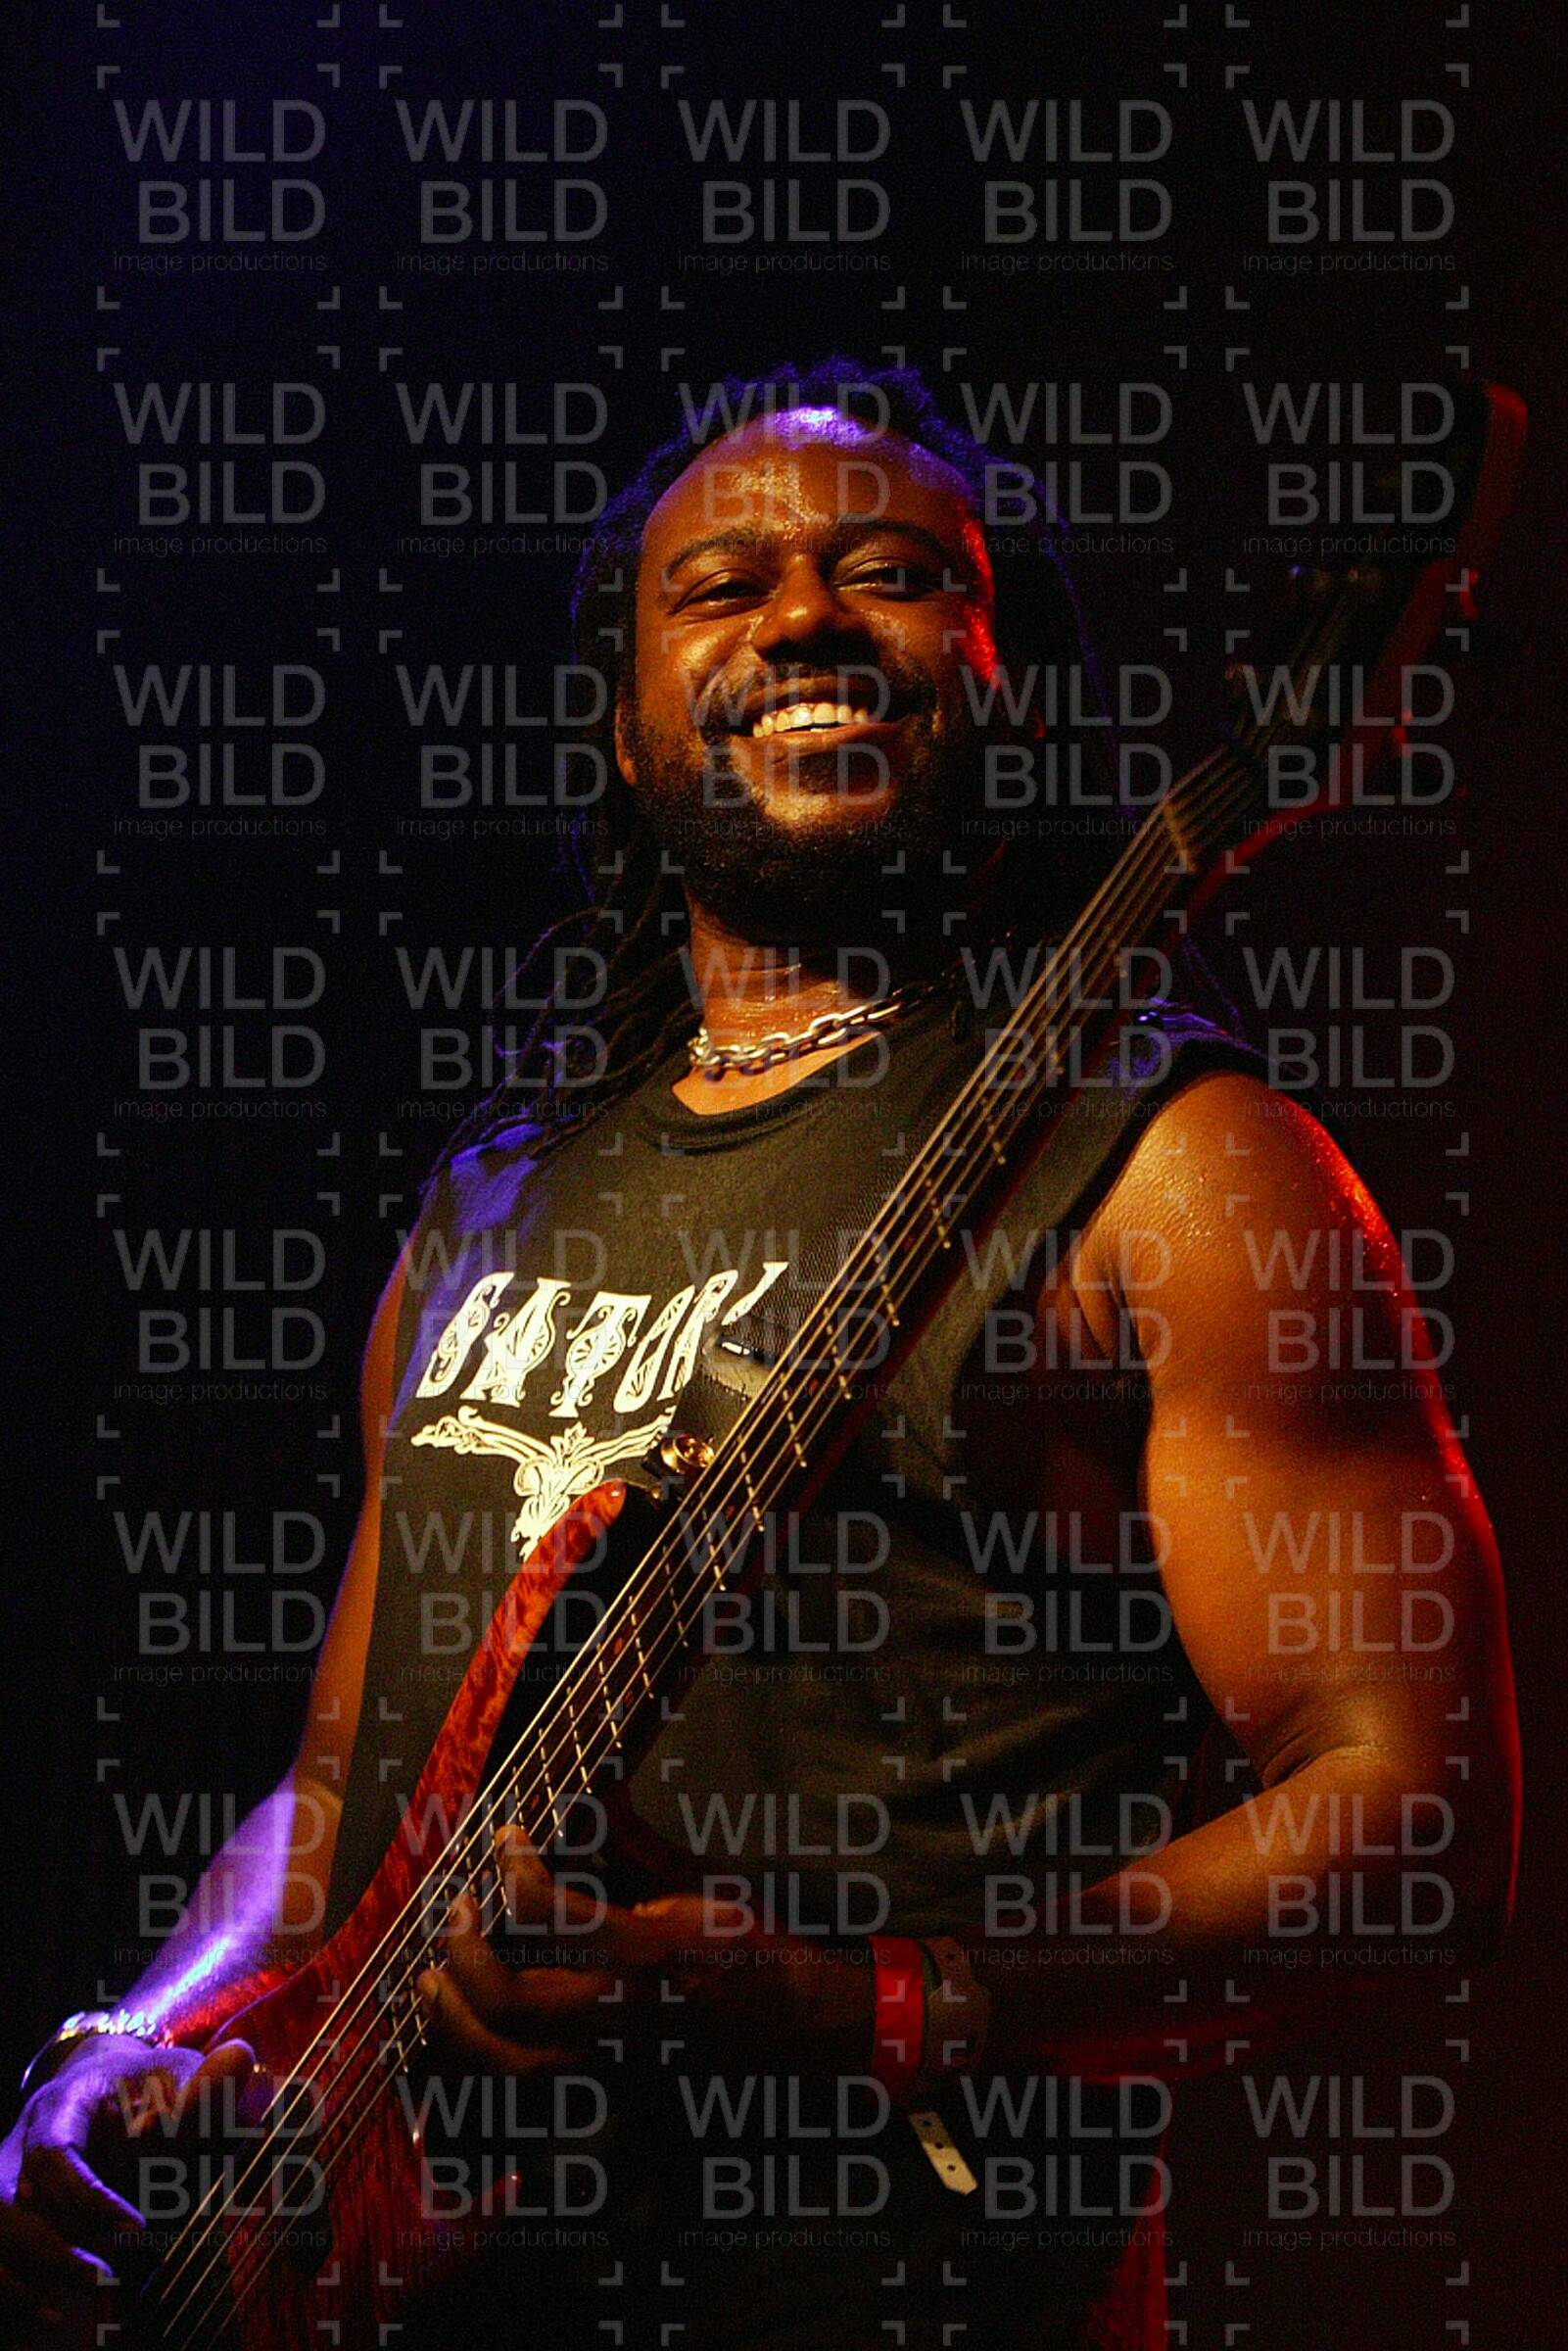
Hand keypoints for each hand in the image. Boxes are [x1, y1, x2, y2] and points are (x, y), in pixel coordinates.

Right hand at [0, 2034, 253, 2348]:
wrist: (98, 2089)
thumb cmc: (143, 2085)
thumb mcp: (175, 2074)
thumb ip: (204, 2083)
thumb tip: (239, 2060)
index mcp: (59, 2107)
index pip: (53, 2154)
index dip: (86, 2197)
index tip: (136, 2227)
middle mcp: (19, 2148)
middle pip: (3, 2204)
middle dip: (46, 2249)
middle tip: (102, 2279)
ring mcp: (7, 2185)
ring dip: (23, 2279)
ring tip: (72, 2310)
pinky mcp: (10, 2219)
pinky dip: (15, 2292)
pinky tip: (51, 2315)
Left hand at [417, 1830, 872, 2089]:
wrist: (794, 2026)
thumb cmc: (751, 1949)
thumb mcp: (698, 1890)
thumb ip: (630, 1863)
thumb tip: (581, 1816)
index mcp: (648, 1953)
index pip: (551, 1915)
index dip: (514, 1871)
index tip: (505, 1838)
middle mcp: (620, 2013)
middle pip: (509, 2001)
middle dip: (464, 1953)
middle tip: (456, 1910)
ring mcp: (608, 2058)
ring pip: (504, 2059)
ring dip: (453, 2018)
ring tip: (431, 1977)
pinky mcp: (604, 2081)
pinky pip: (523, 2077)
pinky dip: (478, 2051)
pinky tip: (459, 2021)